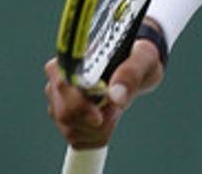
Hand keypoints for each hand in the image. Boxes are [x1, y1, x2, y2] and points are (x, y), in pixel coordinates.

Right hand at [44, 38, 164, 148]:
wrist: (138, 71)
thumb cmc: (139, 59)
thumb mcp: (144, 59)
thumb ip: (130, 72)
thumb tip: (116, 95)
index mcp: (71, 61)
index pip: (62, 86)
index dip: (79, 105)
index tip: (100, 115)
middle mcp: (57, 82)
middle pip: (65, 114)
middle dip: (96, 119)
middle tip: (117, 107)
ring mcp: (58, 104)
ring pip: (71, 131)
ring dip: (101, 128)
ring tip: (115, 109)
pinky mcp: (66, 122)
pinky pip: (77, 141)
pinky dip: (98, 136)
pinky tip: (109, 119)